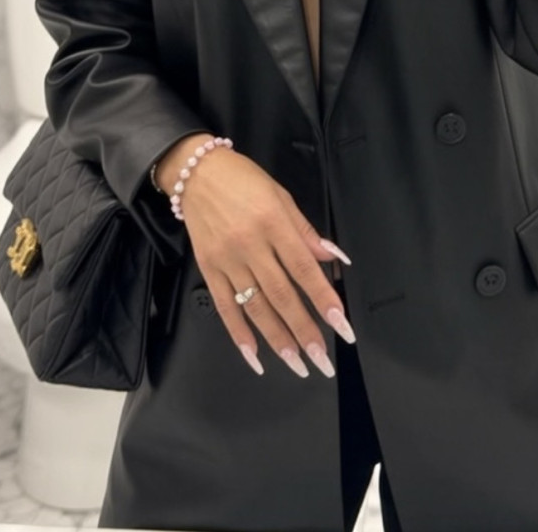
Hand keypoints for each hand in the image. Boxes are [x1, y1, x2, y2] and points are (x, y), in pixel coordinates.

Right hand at [156, 135, 354, 378]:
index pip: (304, 268)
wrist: (197, 172)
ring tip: (297, 364)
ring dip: (278, 339)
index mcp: (273, 223)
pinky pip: (225, 307)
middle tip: (322, 359)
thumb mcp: (281, 195)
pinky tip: (254, 356)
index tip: (341, 325)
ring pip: (256, 307)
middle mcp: (251, 245)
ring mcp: (227, 260)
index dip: (324, 298)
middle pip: (282, 295)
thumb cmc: (244, 180)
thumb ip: (305, 231)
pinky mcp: (208, 269)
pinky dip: (239, 334)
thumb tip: (333, 258)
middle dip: (304, 330)